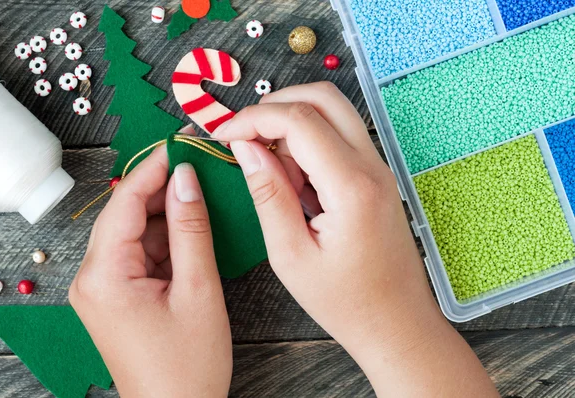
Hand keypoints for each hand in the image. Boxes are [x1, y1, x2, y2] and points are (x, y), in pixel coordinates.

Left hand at [69, 144, 231, 396]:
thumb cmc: (187, 366)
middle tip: (198, 162)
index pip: (125, 203)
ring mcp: (104, 288)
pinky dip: (168, 239)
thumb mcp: (198, 291)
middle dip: (163, 188)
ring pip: (137, 233)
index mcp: (105, 276)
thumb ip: (192, 229)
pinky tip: (194, 226)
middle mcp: (94, 278)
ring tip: (204, 190)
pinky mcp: (119, 296)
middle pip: (128, 215)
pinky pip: (141, 254)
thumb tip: (186, 178)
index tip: (180, 142)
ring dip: (169, 213)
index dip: (153, 168)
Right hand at [212, 82, 497, 396]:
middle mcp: (372, 167)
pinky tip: (292, 179)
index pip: (298, 120)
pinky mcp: (376, 178)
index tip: (223, 134)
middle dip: (275, 105)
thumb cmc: (346, 302)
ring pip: (334, 112)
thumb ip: (268, 194)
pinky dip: (309, 141)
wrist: (397, 324)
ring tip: (267, 164)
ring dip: (293, 121)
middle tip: (244, 135)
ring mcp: (379, 169)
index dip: (253, 119)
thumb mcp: (291, 255)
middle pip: (323, 98)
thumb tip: (246, 148)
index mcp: (351, 187)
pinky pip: (340, 138)